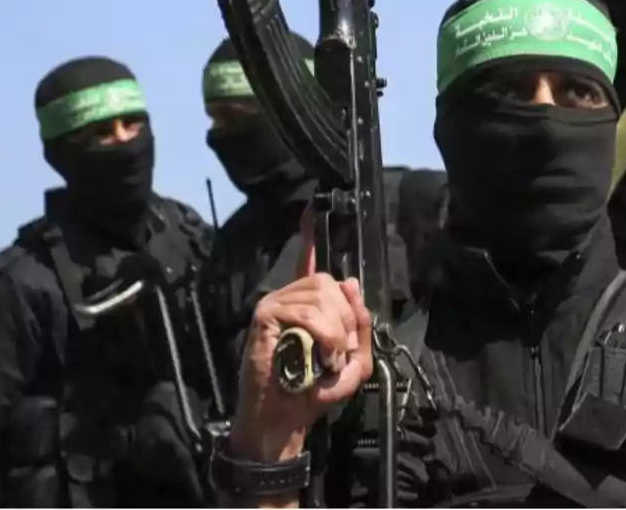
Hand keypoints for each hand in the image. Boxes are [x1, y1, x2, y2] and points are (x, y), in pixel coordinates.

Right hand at [229, 218, 373, 463]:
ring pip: (322, 298)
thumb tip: (351, 283)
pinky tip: (318, 356)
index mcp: (308, 305)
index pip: (310, 262)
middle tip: (340, 352)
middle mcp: (290, 297)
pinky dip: (323, 336)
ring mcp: (276, 303)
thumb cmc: (314, 391)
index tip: (314, 208)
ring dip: (336, 334)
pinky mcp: (265, 315)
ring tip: (327, 360)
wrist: (285, 417)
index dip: (311, 235)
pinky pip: (307, 312)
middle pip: (330, 284)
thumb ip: (360, 324)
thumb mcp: (353, 361)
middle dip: (346, 320)